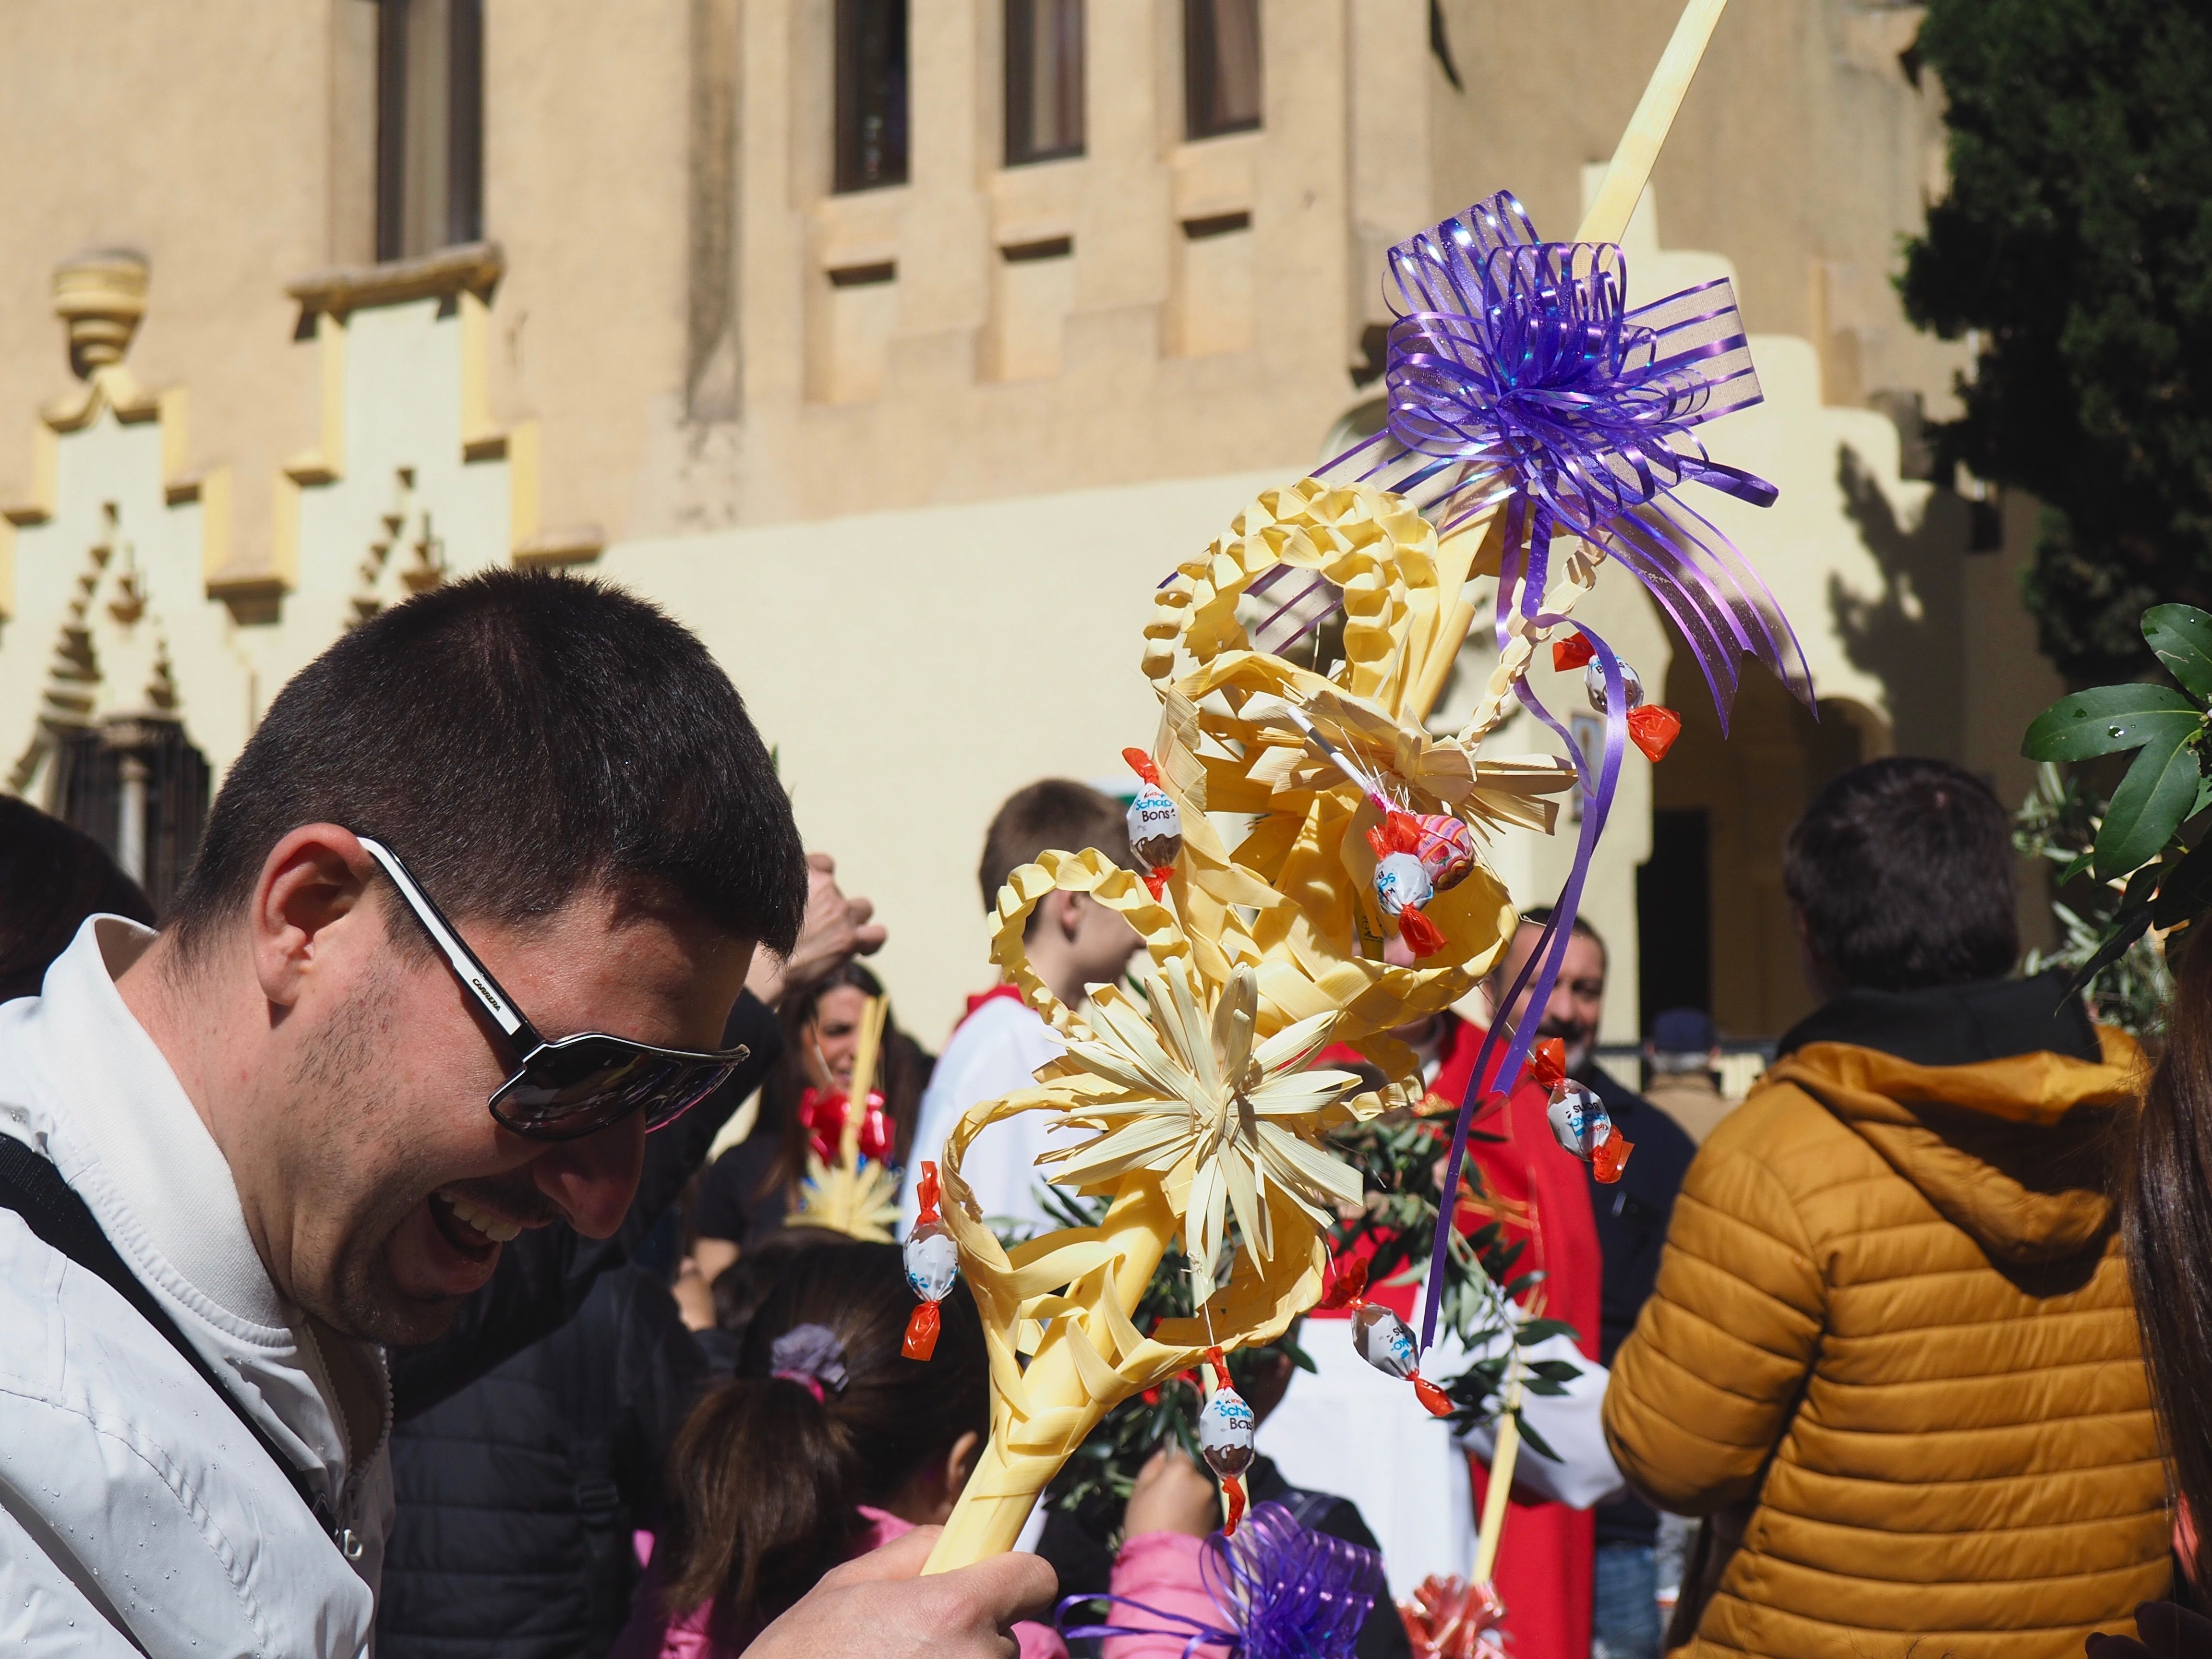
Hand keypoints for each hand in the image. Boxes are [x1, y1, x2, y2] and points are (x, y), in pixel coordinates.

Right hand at [747, 852, 887, 1005]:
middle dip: (830, 907)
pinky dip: (871, 941)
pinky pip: (877, 935)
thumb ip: (782, 892)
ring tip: (838, 937)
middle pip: (839, 891)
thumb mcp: (763, 901)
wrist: (759, 970)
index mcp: (800, 873)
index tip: (813, 897)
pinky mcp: (850, 938)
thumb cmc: (753, 941)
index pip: (824, 863)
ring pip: (862, 908)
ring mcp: (839, 912)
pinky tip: (861, 950)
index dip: (821, 880)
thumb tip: (792, 900)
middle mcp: (824, 886)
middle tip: (814, 928)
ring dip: (853, 920)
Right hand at [747, 1525, 1056, 1658]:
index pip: (1037, 1578)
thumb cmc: (802, 1656)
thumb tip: (954, 1538)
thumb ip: (913, 1551)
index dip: (1016, 1576)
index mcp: (957, 1609)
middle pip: (1007, 1635)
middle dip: (972, 1633)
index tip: (994, 1584)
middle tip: (913, 1644)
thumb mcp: (844, 1583)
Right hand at [1123, 1447, 1219, 1538]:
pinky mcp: (1216, 1519)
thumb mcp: (1139, 1492)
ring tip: (1172, 1518)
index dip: (1168, 1464)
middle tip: (1162, 1501)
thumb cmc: (1145, 1524)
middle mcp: (1202, 1482)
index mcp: (1182, 1470)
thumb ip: (1152, 1467)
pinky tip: (1182, 1526)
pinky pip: (1203, 1507)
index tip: (1159, 1480)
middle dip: (1180, 1482)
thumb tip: (1163, 1454)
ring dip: (1189, 1498)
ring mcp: (1212, 1502)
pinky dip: (1195, 1512)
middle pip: (1190, 1474)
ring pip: (1197, 1491)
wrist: (1165, 1562)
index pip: (1179, 1453)